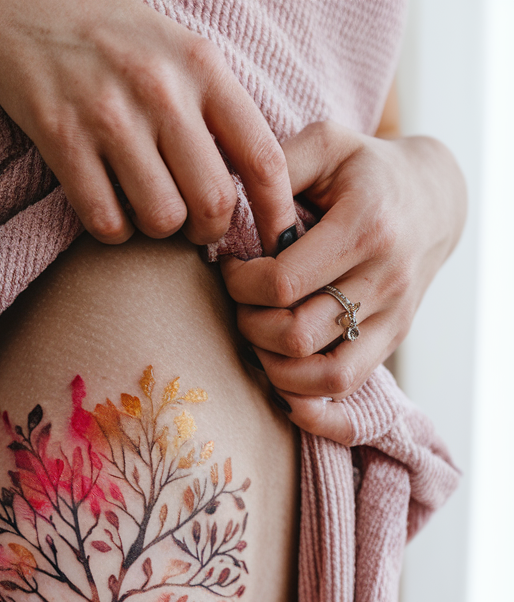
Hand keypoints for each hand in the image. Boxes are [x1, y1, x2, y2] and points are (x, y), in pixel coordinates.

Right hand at [0, 0, 296, 250]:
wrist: (23, 5)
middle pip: (213, 202)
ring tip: (147, 212)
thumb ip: (219, 108)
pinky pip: (105, 220)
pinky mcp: (61, 138)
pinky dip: (113, 231)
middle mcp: (162, 90)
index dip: (276, 212)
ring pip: (161, 219)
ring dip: (157, 233)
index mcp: (204, 67)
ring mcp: (109, 115)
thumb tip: (260, 185)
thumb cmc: (115, 39)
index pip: (263, 157)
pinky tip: (110, 209)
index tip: (275, 241)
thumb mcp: (181, 51)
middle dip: (209, 232)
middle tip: (195, 230)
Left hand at [221, 121, 466, 440]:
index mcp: (365, 226)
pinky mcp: (392, 341)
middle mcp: (386, 278)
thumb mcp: (324, 143)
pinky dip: (309, 404)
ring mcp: (393, 316)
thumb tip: (225, 211)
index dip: (241, 285)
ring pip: (325, 376)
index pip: (283, 282)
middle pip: (297, 335)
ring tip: (258, 341)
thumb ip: (274, 167)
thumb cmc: (362, 169)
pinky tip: (281, 387)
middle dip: (251, 326)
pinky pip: (349, 392)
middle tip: (242, 305)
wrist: (432, 197)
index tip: (231, 269)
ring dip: (274, 369)